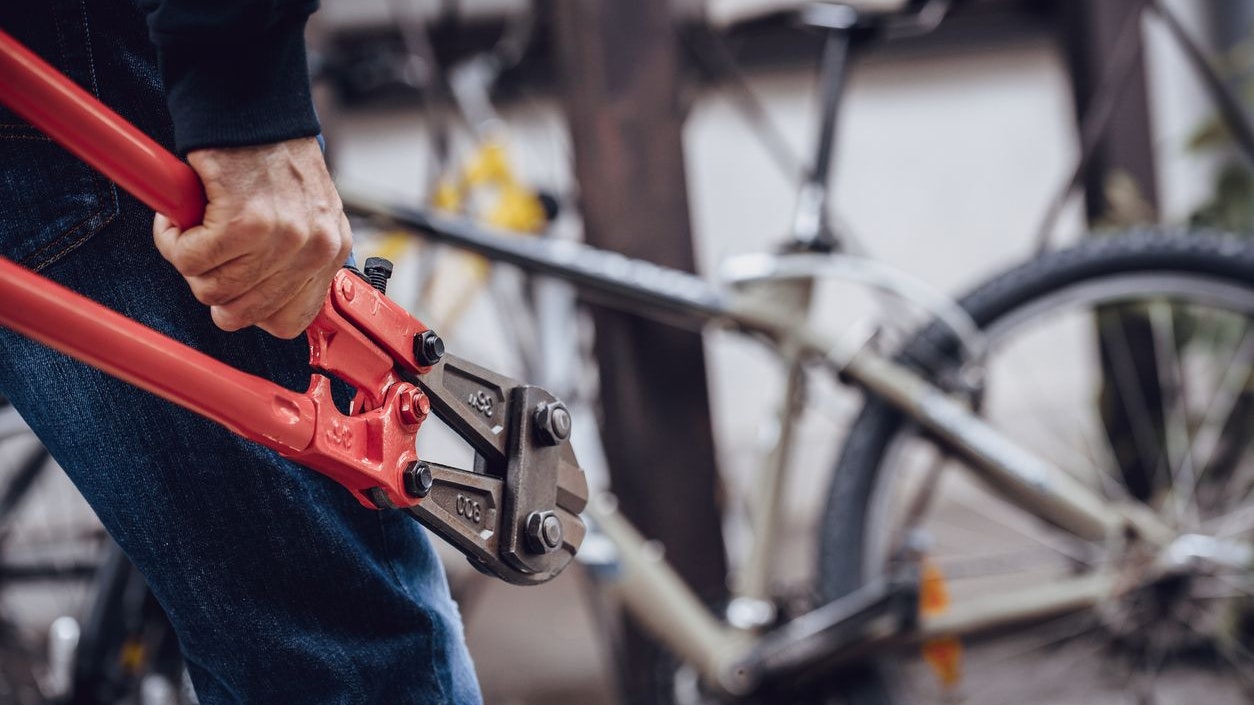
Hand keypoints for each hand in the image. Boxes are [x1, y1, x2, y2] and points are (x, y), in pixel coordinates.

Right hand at [153, 137, 351, 338]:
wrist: (252, 103)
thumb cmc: (270, 155)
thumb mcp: (304, 213)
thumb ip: (292, 259)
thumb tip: (255, 304)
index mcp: (331, 250)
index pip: (290, 321)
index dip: (251, 311)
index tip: (232, 289)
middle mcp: (314, 248)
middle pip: (244, 313)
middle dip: (212, 286)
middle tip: (206, 251)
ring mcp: (281, 238)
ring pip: (212, 289)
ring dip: (189, 260)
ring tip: (194, 226)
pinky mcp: (243, 224)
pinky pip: (190, 260)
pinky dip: (172, 240)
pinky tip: (179, 215)